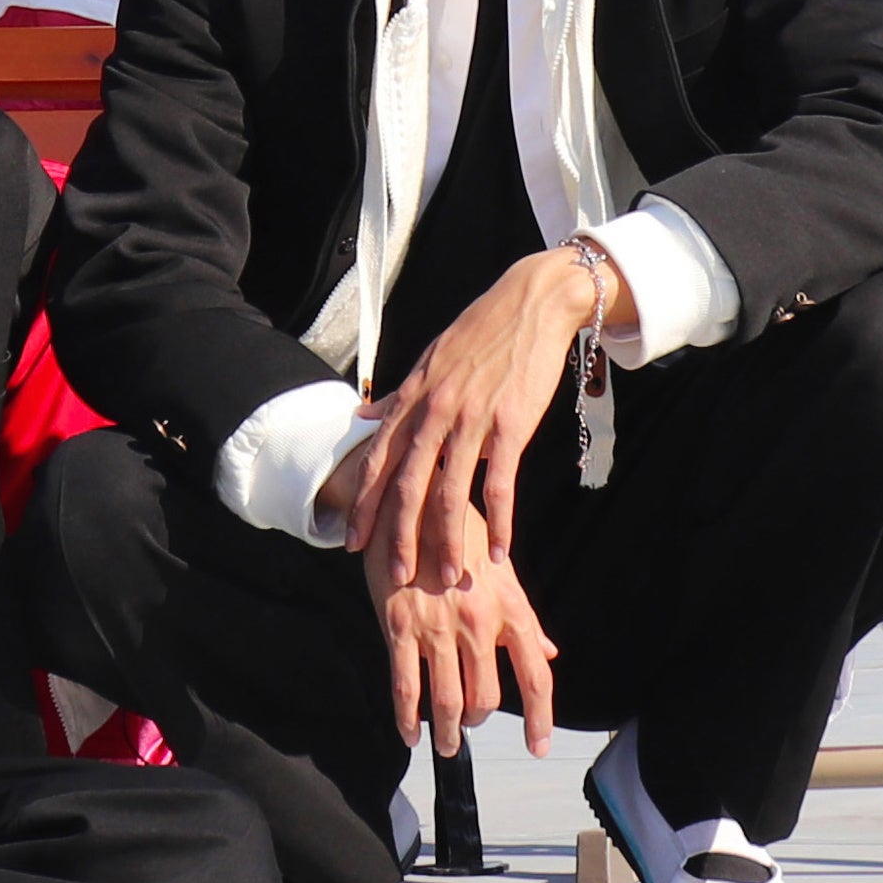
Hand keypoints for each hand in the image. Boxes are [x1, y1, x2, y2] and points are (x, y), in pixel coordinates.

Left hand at [347, 245, 623, 580]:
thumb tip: (360, 417)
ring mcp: (472, 419)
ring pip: (450, 493)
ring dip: (449, 541)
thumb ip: (395, 397)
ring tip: (449, 578)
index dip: (364, 505)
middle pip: (407, 485)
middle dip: (398, 536)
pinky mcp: (511, 426)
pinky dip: (502, 522)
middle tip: (396, 577)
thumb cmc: (480, 334)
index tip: (352, 543)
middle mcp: (434, 411)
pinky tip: (502, 552)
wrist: (530, 304)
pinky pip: (501, 484)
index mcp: (413, 399)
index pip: (378, 461)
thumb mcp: (429, 361)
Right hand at [361, 496, 558, 758]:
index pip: (535, 677)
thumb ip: (524, 617)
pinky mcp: (398, 626)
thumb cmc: (460, 533)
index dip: (539, 719)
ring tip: (445, 745)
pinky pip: (405, 686)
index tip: (538, 748)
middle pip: (486, 697)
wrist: (411, 500)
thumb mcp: (501, 571)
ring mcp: (437, 628)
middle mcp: (478, 623)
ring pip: (447, 700)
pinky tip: (409, 735)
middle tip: (469, 727)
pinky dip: (408, 719)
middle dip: (478, 720)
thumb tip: (548, 652)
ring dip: (447, 732)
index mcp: (510, 609)